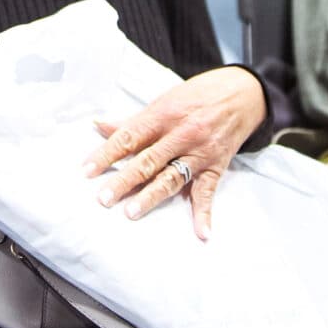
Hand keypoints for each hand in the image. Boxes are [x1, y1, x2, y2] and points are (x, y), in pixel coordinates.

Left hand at [83, 67, 266, 239]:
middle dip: (124, 180)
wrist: (241, 94)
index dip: (106, 153)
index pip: (128, 136)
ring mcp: (200, 151)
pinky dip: (205, 213)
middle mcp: (180, 133)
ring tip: (132, 212)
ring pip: (171, 177)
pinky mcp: (217, 166)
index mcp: (162, 115)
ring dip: (151, 196)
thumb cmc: (196, 96)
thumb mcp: (163, 102)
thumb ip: (133, 120)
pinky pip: (208, 191)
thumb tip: (98, 126)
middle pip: (147, 160)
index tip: (86, 170)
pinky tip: (201, 233)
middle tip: (104, 198)